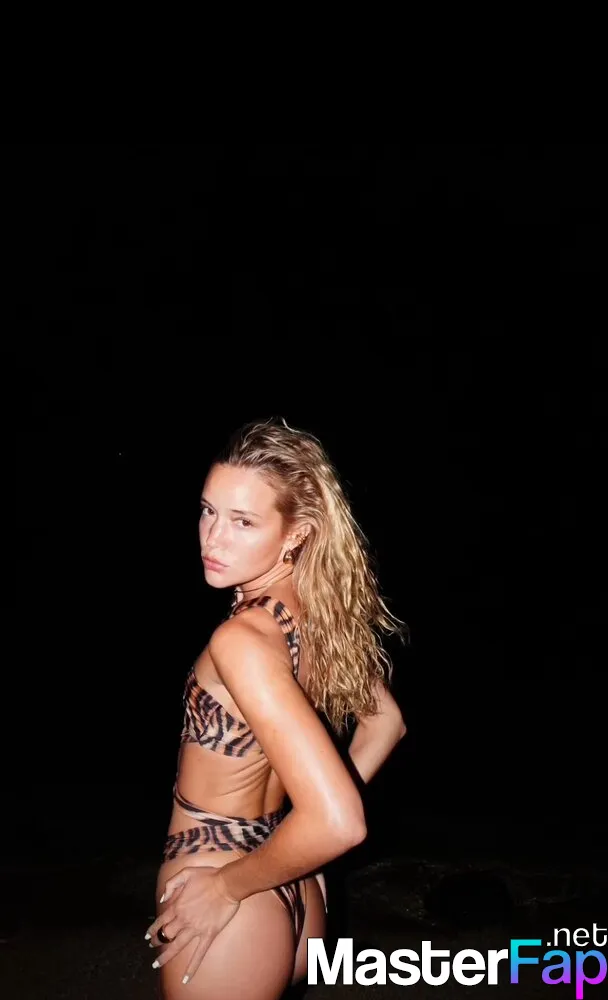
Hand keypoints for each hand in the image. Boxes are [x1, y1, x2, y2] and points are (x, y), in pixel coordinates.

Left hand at [145, 866, 239, 984]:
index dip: (152, 929)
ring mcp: (195, 929)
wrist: (226, 884)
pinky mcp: (208, 934)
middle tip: (153, 948)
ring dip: (165, 957)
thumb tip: (162, 900)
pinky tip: (186, 979)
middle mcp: (183, 920)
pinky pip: (199, 954)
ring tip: (156, 965)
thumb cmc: (208, 876)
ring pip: (177, 947)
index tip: (147, 937)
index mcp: (177, 906)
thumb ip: (171, 884)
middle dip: (158, 942)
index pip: (161, 921)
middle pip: (166, 935)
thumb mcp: (186, 873)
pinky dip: (192, 968)